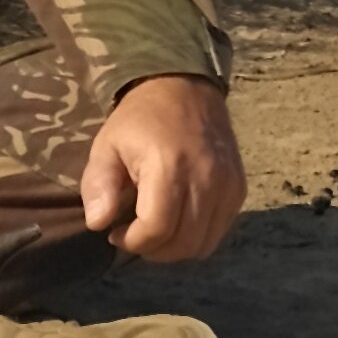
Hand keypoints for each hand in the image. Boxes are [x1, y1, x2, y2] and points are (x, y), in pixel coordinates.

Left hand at [80, 75, 246, 263]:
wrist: (184, 87)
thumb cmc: (139, 120)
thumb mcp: (106, 146)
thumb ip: (99, 186)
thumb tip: (98, 224)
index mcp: (169, 166)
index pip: (157, 229)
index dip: (133, 242)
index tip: (116, 233)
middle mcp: (206, 178)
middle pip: (182, 243)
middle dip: (153, 249)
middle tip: (135, 235)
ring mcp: (227, 185)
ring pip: (202, 244)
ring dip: (175, 247)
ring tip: (156, 229)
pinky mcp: (239, 188)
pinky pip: (219, 231)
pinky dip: (196, 236)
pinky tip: (178, 219)